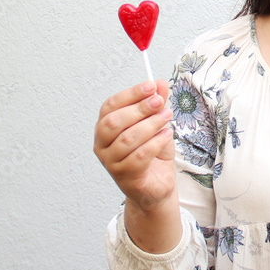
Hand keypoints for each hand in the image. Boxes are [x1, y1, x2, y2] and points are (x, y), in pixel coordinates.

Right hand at [93, 79, 176, 210]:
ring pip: (127, 139)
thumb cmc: (152, 154)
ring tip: (167, 116)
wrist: (156, 186)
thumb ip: (155, 104)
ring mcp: (111, 163)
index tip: (150, 86)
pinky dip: (155, 142)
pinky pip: (139, 156)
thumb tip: (160, 83)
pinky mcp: (125, 177)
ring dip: (150, 125)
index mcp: (104, 128)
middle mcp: (102, 145)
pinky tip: (167, 135)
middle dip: (139, 109)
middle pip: (114, 122)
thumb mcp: (156, 124)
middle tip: (159, 101)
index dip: (130, 94)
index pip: (110, 106)